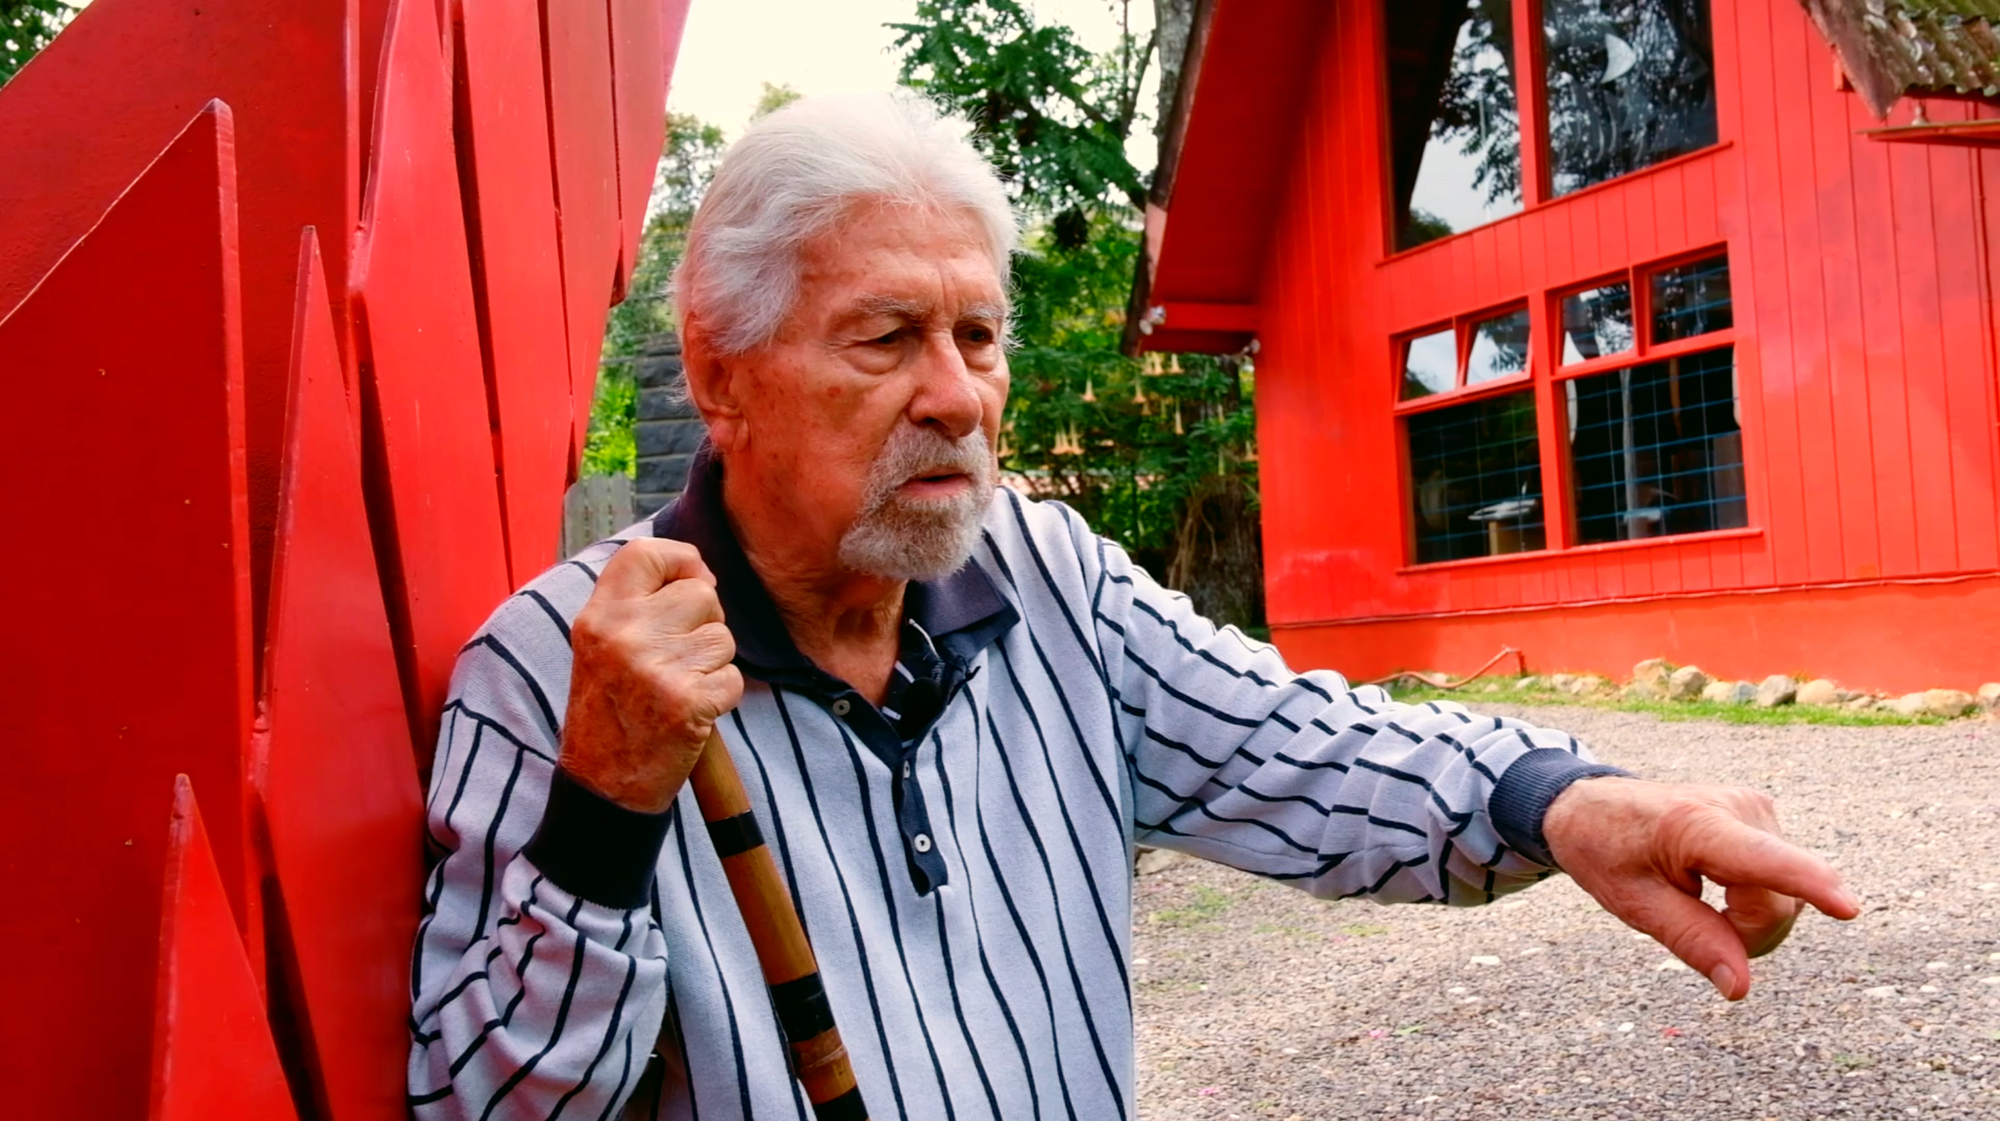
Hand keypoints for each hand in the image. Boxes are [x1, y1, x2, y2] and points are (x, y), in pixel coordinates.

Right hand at [558, 539, 743, 812]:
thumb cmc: (610, 711)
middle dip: (704, 624)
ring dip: (713, 664)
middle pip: (701, 594)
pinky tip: (692, 713)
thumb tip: (700, 573)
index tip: (690, 583)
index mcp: (598, 616)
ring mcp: (653, 668)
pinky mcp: (686, 701)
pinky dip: (722, 697)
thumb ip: (638, 604)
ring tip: (680, 687)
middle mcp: (622, 634)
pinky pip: (733, 677)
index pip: (647, 552)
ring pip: (722, 637)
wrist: (603, 785)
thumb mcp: (601, 645)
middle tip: (678, 660)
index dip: (681, 561)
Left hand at [1542, 777, 1860, 1000]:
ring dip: (1752, 917)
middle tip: (1694, 926)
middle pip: (1777, 902)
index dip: (1809, 886)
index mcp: (1694, 826)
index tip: (1848, 908)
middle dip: (1748, 934)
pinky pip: (1782, 881)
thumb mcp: (1633, 902)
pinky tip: (1718, 885)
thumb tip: (1740, 987)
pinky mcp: (1765, 816)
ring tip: (1699, 900)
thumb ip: (1692, 940)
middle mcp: (1738, 808)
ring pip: (1787, 897)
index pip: (1761, 861)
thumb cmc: (1607, 851)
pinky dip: (1756, 897)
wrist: (1592, 804)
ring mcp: (1758, 809)